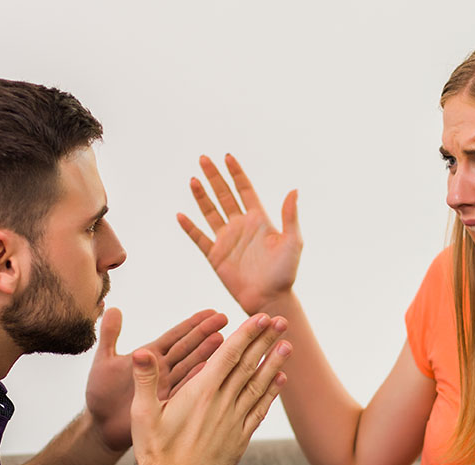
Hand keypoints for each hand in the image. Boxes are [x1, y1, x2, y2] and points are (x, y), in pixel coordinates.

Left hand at [84, 307, 228, 450]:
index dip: (192, 324)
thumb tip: (112, 307)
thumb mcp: (103, 360)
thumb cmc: (100, 394)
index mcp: (149, 356)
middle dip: (205, 333)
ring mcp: (166, 387)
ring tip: (222, 340)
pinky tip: (210, 370)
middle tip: (224, 319)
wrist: (100, 426)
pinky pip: (183, 391)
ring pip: (189, 367)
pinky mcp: (165, 405)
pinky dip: (196, 380)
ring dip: (206, 354)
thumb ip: (109, 335)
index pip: (175, 336)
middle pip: (188, 348)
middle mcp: (162, 370)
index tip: (211, 312)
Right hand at [130, 314, 290, 464]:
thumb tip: (141, 351)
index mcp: (201, 393)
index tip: (260, 317)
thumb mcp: (143, 413)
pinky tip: (280, 380)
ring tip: (288, 345)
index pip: (229, 356)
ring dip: (274, 364)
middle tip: (281, 321)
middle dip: (265, 341)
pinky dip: (271, 394)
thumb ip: (145, 379)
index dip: (246, 334)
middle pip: (248, 366)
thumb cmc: (154, 451)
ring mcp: (233, 422)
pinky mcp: (239, 440)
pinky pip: (259, 411)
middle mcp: (222, 404)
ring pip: (258, 386)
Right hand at [177, 154, 302, 313]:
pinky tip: (181, 215)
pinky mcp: (216, 256)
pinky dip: (190, 227)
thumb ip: (290, 216)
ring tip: (193, 179)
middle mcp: (240, 226)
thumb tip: (294, 190)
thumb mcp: (292, 241)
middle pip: (224, 195)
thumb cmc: (284, 272)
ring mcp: (226, 240)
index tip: (227, 157)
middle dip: (214, 177)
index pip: (244, 189)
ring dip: (201, 196)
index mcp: (259, 219)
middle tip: (203, 158)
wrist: (270, 297)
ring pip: (210, 212)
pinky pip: (199, 238)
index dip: (236, 173)